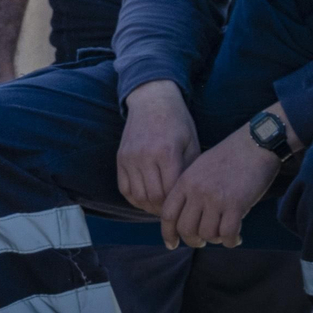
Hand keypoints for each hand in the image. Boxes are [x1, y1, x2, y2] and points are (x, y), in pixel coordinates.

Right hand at [117, 80, 199, 215]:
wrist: (152, 100)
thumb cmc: (177, 122)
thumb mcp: (191, 143)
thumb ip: (189, 171)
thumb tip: (189, 198)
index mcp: (166, 152)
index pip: (170, 191)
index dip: (178, 204)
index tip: (186, 208)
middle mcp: (144, 156)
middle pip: (153, 197)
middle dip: (164, 208)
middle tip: (175, 211)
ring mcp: (129, 157)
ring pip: (137, 196)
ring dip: (149, 206)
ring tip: (161, 207)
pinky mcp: (120, 158)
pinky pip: (124, 188)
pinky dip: (135, 198)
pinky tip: (147, 198)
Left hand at [159, 125, 280, 249]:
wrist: (254, 144)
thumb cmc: (229, 157)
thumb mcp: (200, 167)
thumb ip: (190, 188)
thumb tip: (186, 216)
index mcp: (185, 181)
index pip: (168, 214)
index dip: (168, 233)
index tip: (172, 243)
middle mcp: (197, 191)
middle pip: (185, 228)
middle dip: (193, 240)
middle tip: (202, 241)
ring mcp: (215, 198)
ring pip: (206, 234)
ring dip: (215, 239)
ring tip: (222, 234)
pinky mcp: (236, 204)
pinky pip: (227, 234)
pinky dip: (231, 240)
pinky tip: (236, 237)